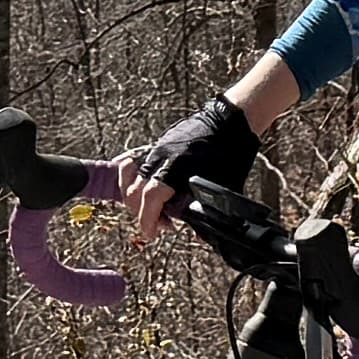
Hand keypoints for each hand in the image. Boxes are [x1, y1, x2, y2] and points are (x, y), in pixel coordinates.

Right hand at [118, 92, 264, 236]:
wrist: (229, 122)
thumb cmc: (229, 153)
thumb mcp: (223, 187)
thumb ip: (209, 211)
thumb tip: (200, 236)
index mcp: (176, 169)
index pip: (150, 198)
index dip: (147, 220)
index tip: (150, 233)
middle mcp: (161, 158)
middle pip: (134, 191)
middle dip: (142, 213)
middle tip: (162, 223)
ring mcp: (156, 149)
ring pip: (129, 175)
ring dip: (134, 196)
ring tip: (149, 205)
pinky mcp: (157, 144)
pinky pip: (133, 161)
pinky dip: (130, 176)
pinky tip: (139, 186)